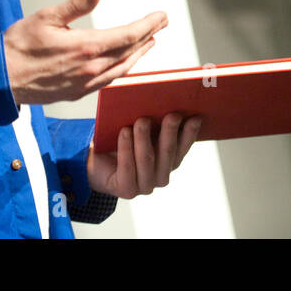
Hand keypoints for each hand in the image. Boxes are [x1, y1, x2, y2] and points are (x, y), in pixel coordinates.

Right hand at [3, 0, 165, 104]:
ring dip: (139, 54)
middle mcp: (91, 68)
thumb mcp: (46, 17)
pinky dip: (123, 68)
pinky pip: (109, 80)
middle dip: (149, 36)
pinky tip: (124, 62)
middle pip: (130, 51)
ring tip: (149, 41)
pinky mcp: (77, 92)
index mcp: (86, 47)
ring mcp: (85, 83)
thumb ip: (76, 5)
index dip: (148, 24)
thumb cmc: (18, 46)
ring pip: (122, 68)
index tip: (162, 16)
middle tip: (162, 23)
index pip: (128, 35)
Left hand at [87, 112, 201, 198]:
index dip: (190, 133)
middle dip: (170, 132)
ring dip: (145, 138)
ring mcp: (145, 186)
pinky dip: (126, 148)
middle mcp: (161, 176)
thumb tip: (164, 100)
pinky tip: (125, 132)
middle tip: (171, 115)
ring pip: (147, 159)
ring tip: (142, 120)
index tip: (195, 117)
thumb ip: (155, 120)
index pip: (183, 147)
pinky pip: (128, 168)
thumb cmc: (122, 140)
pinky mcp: (127, 190)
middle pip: (168, 153)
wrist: (96, 160)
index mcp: (170, 162)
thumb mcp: (141, 129)